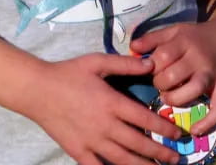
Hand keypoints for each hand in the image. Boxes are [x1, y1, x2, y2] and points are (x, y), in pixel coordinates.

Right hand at [25, 53, 184, 164]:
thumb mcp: (97, 61)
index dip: (164, 128)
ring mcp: (91, 141)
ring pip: (122, 160)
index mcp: (111, 102)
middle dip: (160, 153)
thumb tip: (151, 64)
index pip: (144, 119)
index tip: (179, 135)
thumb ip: (125, 64)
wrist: (37, 90)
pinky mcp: (78, 151)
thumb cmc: (68, 73)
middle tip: (177, 159)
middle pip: (138, 144)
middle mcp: (105, 125)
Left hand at [130, 19, 215, 135]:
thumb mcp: (175, 30)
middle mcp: (199, 58)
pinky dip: (208, 122)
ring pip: (193, 90)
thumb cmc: (197, 36)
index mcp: (184, 41)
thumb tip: (132, 48)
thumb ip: (153, 38)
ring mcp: (212, 74)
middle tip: (159, 84)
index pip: (162, 56)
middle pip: (173, 75)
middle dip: (160, 84)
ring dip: (176, 99)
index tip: (148, 70)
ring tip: (168, 98)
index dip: (151, 67)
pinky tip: (194, 130)